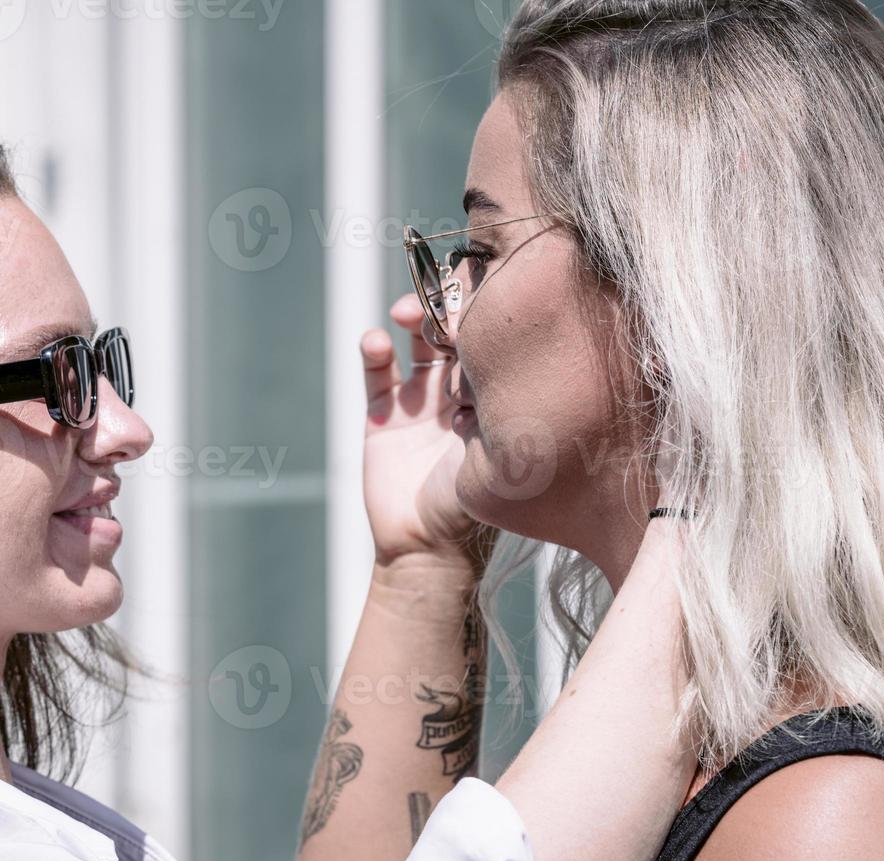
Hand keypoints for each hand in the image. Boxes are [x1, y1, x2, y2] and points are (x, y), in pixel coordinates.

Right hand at [360, 294, 491, 570]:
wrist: (428, 550)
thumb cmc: (474, 505)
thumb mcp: (499, 449)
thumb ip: (502, 402)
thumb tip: (508, 344)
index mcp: (498, 397)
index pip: (493, 339)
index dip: (485, 309)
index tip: (480, 287)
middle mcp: (461, 392)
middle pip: (453, 329)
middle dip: (446, 305)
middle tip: (442, 296)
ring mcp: (420, 400)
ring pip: (415, 340)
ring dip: (411, 317)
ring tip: (407, 313)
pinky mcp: (382, 414)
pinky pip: (377, 370)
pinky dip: (375, 349)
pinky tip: (377, 343)